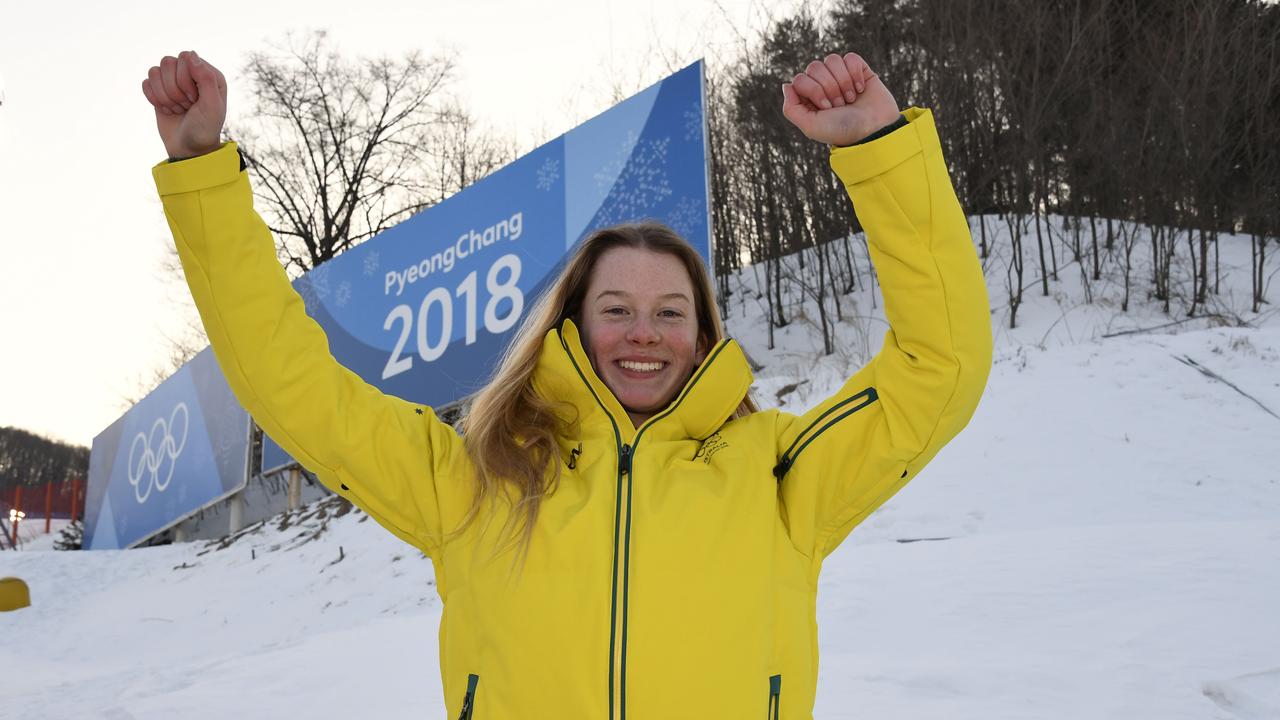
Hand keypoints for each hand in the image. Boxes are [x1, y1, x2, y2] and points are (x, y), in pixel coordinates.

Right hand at [141, 51, 227, 158]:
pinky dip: (154, 99)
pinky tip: (167, 110)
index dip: (185, 78)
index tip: (195, 99)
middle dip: (175, 89)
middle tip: (187, 105)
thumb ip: (206, 79)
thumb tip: (190, 55)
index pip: (185, 58)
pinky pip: (145, 83)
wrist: (190, 148)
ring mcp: (173, 81)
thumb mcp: (212, 106)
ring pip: (154, 71)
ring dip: (164, 95)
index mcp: (209, 74)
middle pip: (168, 62)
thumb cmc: (205, 128)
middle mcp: (191, 74)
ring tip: (178, 108)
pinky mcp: (159, 90)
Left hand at [782, 52, 899, 145]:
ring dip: (843, 81)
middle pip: (815, 67)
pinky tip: (860, 89)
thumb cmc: (842, 130)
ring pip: (832, 59)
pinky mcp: (859, 69)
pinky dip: (856, 73)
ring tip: (850, 99)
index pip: (800, 79)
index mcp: (809, 97)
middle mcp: (823, 84)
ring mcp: (840, 76)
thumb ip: (791, 109)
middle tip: (840, 105)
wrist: (874, 129)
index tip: (826, 107)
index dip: (814, 90)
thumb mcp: (810, 126)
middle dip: (829, 87)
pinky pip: (851, 57)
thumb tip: (786, 85)